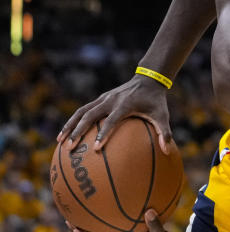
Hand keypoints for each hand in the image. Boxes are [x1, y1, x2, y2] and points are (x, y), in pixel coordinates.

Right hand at [58, 75, 174, 152]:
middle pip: (89, 116)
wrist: (147, 80)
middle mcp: (110, 100)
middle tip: (70, 148)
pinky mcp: (99, 99)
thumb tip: (168, 152)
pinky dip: (73, 121)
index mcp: (125, 105)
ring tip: (60, 142)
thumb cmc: (155, 101)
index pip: (112, 120)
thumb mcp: (162, 115)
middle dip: (78, 131)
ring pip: (81, 112)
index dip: (104, 134)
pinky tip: (66, 134)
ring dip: (69, 126)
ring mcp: (103, 99)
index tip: (96, 149)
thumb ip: (165, 133)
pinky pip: (83, 110)